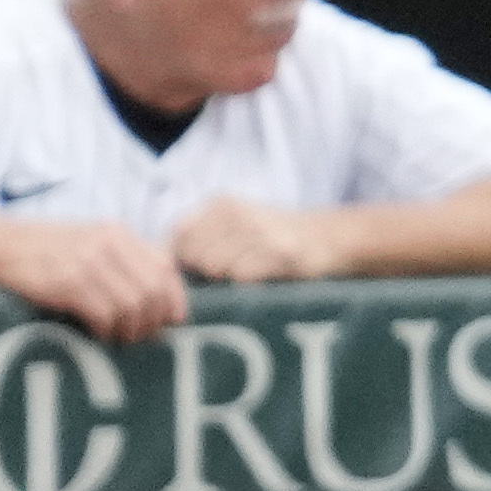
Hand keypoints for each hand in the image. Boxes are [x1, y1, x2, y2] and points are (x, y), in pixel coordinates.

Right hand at [0, 218, 192, 343]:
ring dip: (130, 329)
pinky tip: (98, 333)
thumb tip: (161, 294)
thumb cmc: (48, 250)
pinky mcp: (67, 283)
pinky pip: (105, 314)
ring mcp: (88, 263)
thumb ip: (125, 258)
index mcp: (119, 233)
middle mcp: (109, 245)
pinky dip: (107, 330)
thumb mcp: (91, 240)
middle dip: (153, 320)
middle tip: (142, 335)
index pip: (166, 268)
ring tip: (119, 337)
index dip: (175, 298)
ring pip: (133, 306)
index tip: (171, 320)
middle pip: (154, 291)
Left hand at [167, 195, 342, 282]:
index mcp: (221, 205)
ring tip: (250, 273)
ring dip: (228, 280)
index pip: (179, 237)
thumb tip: (159, 262)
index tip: (204, 270)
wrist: (332, 239)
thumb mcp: (237, 224)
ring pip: (215, 268)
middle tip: (232, 274)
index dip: (185, 260)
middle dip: (205, 273)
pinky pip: (241, 278)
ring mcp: (258, 231)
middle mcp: (236, 213)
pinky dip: (248, 285)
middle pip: (193, 257)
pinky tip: (265, 277)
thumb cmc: (276, 239)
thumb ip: (201, 237)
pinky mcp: (278, 253)